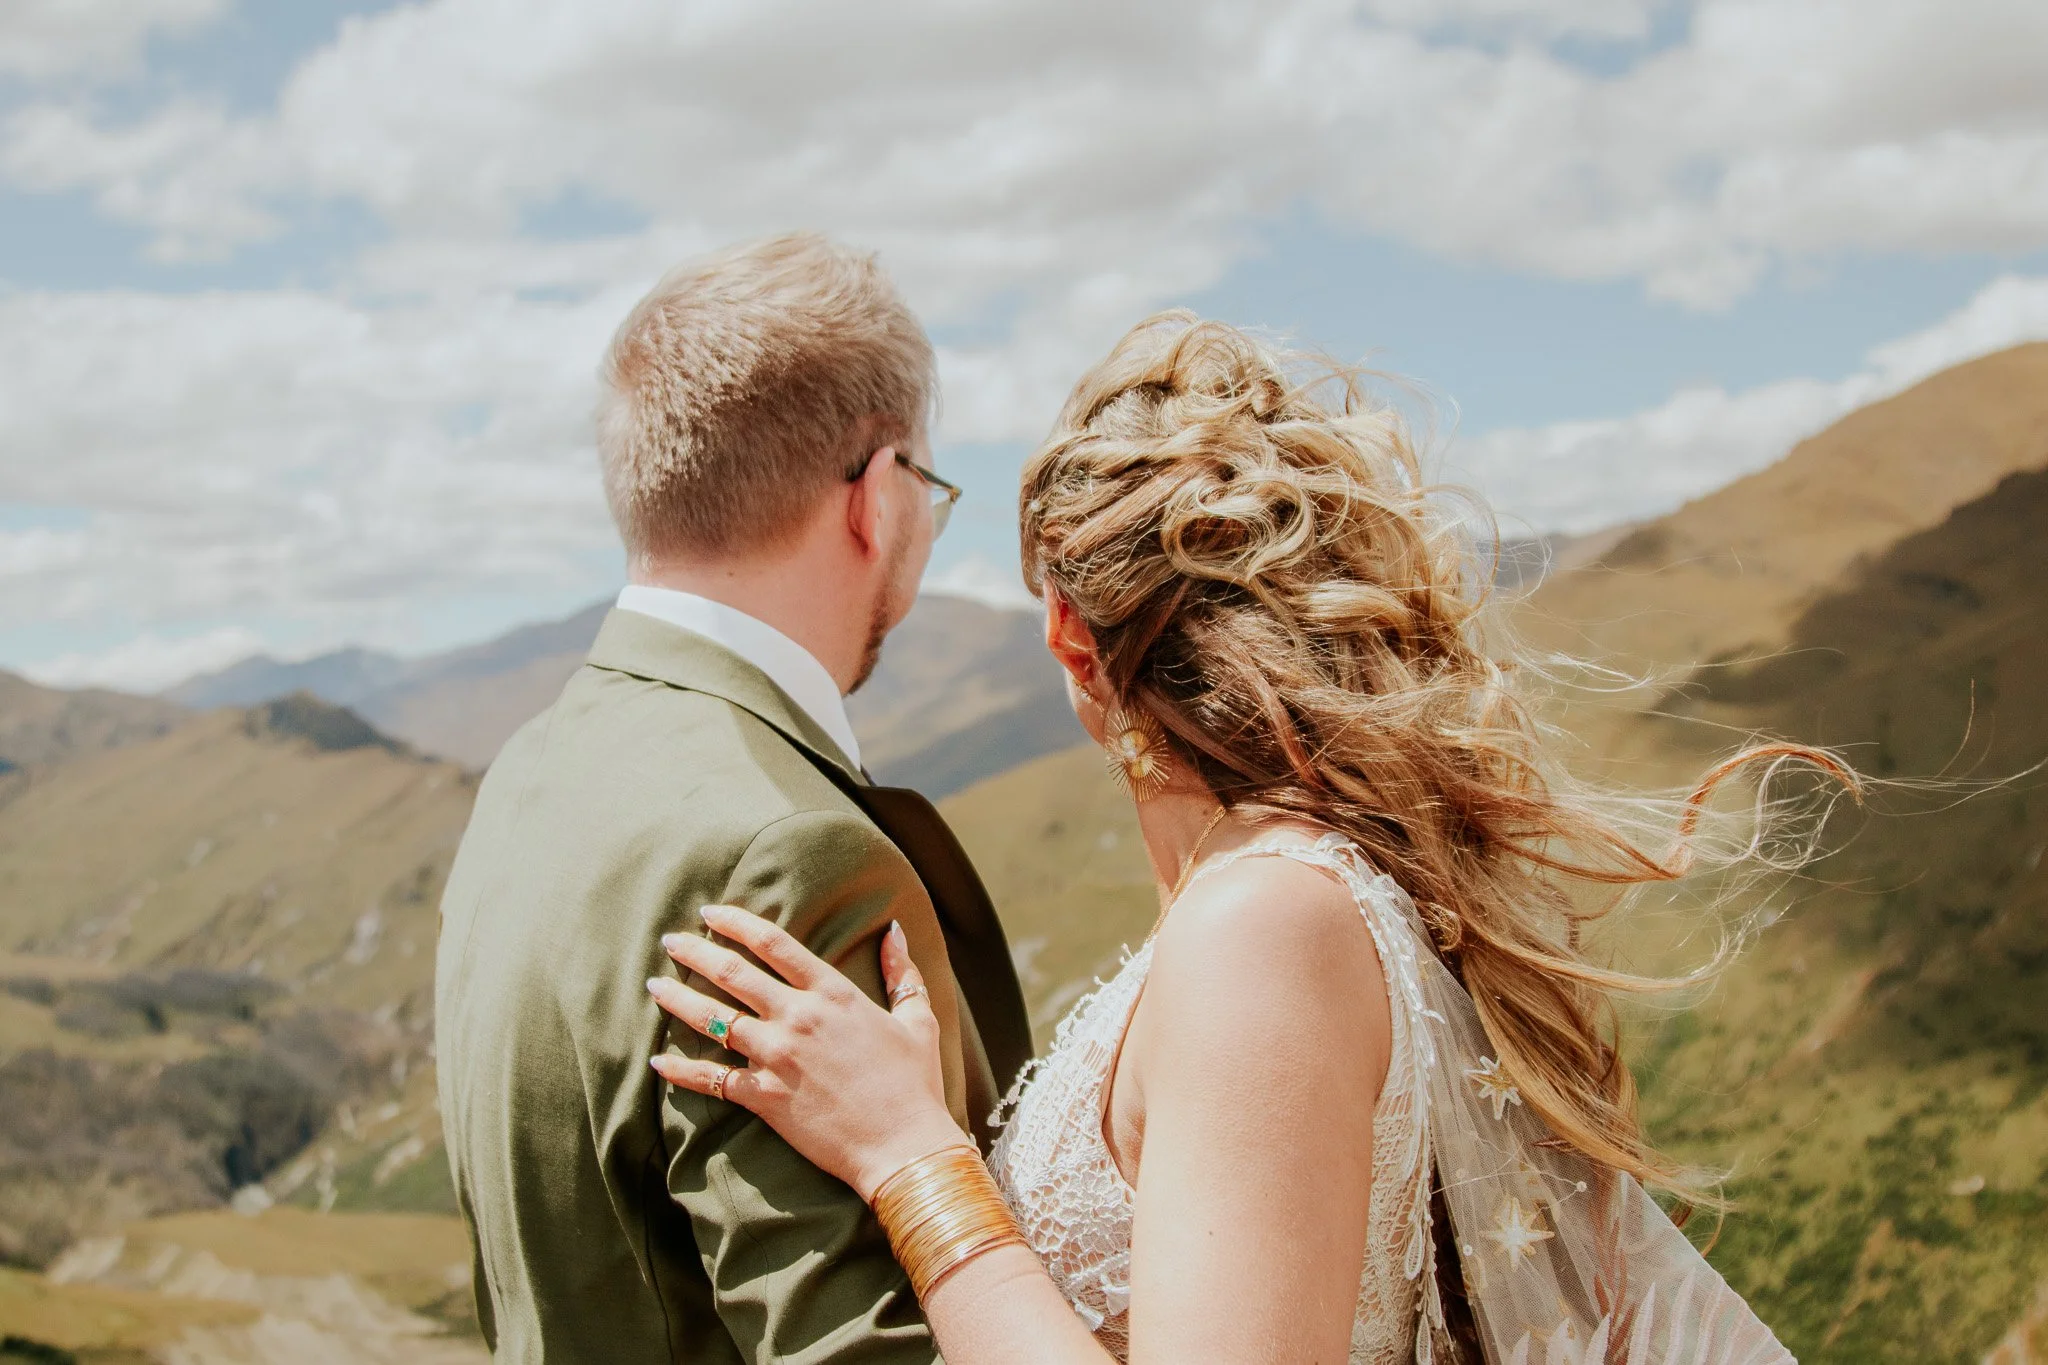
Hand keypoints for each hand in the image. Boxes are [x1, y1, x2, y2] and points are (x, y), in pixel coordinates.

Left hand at [647, 906, 971, 1201]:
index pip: (774, 944)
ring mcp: (778, 1057)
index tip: (710, 913)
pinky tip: (658, 1062)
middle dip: (696, 953)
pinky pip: (712, 1079)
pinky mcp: (765, 1098)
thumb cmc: (915, 1084)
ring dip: (678, 1000)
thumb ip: (902, 973)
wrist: (904, 1146)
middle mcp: (799, 1017)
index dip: (736, 923)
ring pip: (714, 1019)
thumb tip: (894, 929)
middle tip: (670, 943)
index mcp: (833, 993)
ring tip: (654, 986)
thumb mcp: (918, 1019)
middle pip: (733, 973)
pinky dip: (681, 1070)